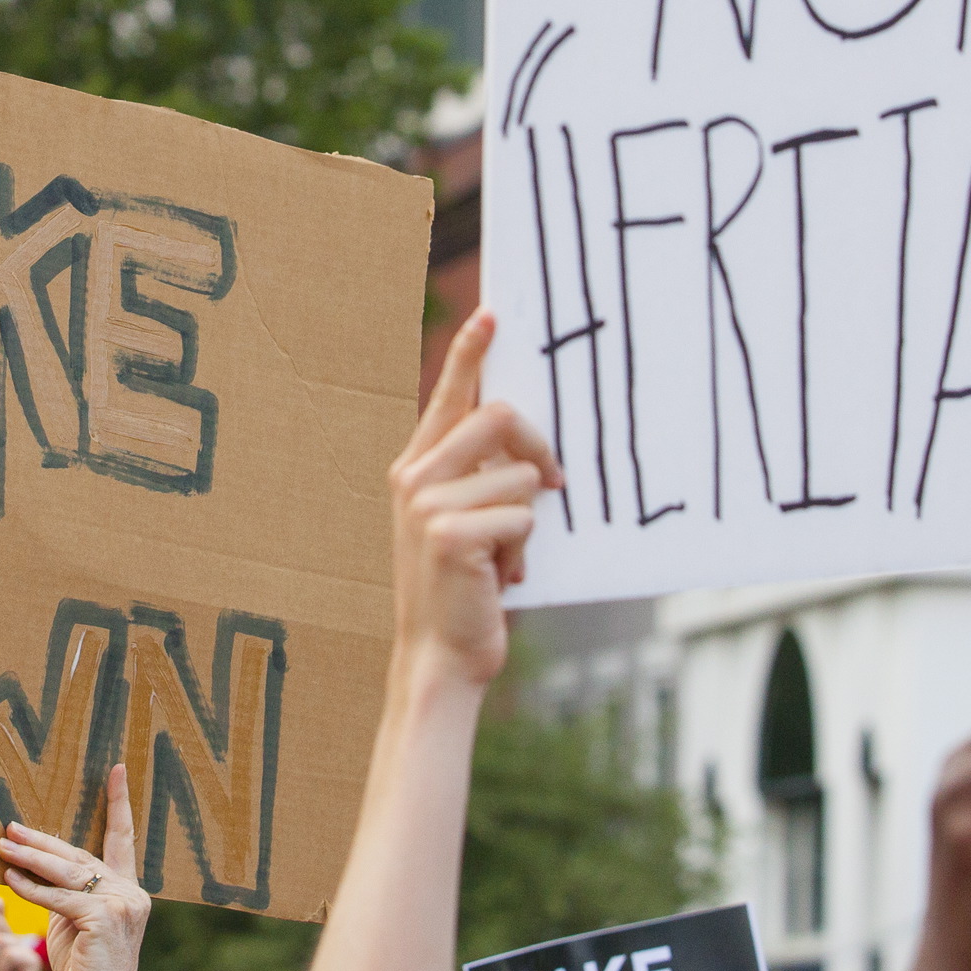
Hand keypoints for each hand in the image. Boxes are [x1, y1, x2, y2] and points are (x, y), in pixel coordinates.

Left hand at [0, 765, 148, 970]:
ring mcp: (123, 904)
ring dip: (30, 858)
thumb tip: (31, 862)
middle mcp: (132, 892)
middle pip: (80, 855)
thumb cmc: (83, 970)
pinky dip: (31, 889)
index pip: (123, 838)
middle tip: (10, 826)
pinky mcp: (105, 918)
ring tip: (2, 846)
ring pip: (68, 873)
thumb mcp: (74, 921)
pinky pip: (59, 898)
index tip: (116, 770)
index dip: (118, 803)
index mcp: (129, 889)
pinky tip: (10, 879)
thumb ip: (67, 891)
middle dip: (43, 840)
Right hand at [387, 310, 554, 691]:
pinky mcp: (448, 533)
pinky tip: (498, 579)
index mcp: (415, 468)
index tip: (493, 314)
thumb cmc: (462, 591)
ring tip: (501, 559)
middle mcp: (414, 477)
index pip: (447, 395)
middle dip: (539, 450)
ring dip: (526, 523)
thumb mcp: (460, 525)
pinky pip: (521, 518)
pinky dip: (522, 552)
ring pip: (520, 477)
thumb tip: (531, 450)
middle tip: (557, 482)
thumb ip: (478, 480)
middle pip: (500, 417)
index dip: (472, 353)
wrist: (439, 657)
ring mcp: (426, 503)